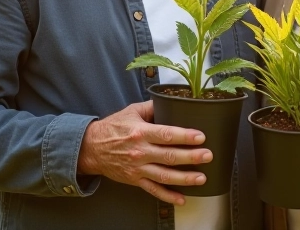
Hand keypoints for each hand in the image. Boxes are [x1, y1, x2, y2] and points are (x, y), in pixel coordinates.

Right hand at [77, 101, 210, 204]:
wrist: (91, 148)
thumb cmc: (112, 128)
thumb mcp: (131, 111)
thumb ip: (152, 107)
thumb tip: (172, 100)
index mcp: (140, 132)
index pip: (166, 134)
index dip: (184, 136)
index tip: (200, 137)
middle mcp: (140, 151)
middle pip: (169, 156)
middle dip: (191, 157)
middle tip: (208, 156)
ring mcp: (138, 168)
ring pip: (164, 176)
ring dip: (184, 178)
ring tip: (201, 178)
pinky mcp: (135, 180)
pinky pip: (153, 190)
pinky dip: (168, 196)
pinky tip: (182, 199)